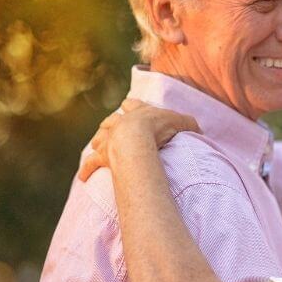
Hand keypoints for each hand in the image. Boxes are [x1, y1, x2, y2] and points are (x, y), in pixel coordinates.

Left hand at [77, 99, 201, 181]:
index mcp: (138, 112)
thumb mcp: (181, 122)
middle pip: (111, 120)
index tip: (129, 104)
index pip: (132, 104)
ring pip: (99, 138)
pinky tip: (82, 177)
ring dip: (99, 141)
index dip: (132, 105)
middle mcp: (120, 123)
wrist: (137, 138)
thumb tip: (198, 129)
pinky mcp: (102, 155)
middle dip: (112, 123)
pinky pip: (91, 163)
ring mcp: (109, 139)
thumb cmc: (159, 128)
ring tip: (97, 146)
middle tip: (112, 127)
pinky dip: (87, 169)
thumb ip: (189, 124)